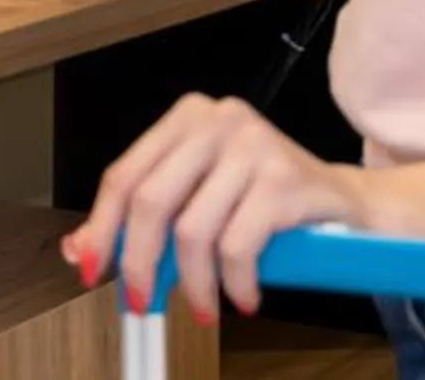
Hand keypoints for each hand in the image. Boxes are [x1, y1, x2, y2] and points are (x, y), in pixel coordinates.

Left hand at [63, 95, 373, 325]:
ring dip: (195, 285)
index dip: (102, 230)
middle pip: (151, 202)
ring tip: (206, 306)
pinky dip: (234, 284)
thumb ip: (142, 221)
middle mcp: (218, 120)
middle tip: (143, 304)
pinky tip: (245, 295)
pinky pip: (237, 247)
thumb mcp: (199, 201)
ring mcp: (254, 145)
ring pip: (193, 231)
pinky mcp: (285, 179)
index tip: (92, 271)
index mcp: (187, 118)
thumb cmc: (264, 201)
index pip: (124, 176)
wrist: (345, 204)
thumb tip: (78, 250)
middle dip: (141, 264)